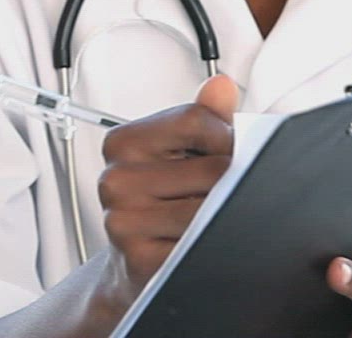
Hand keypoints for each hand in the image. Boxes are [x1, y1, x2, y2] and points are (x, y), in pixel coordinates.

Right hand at [92, 75, 238, 312]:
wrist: (136, 264)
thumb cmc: (162, 202)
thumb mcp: (178, 152)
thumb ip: (203, 117)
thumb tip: (220, 86)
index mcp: (123, 143)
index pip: (195, 121)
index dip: (228, 137)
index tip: (235, 151)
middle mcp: (116, 180)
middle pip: (211, 168)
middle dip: (235, 179)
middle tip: (233, 190)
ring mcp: (124, 220)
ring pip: (210, 208)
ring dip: (230, 213)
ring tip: (220, 216)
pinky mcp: (140, 259)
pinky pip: (200, 244)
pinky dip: (217, 242)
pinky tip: (209, 241)